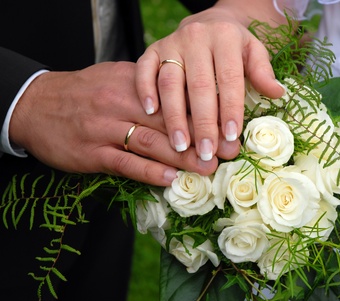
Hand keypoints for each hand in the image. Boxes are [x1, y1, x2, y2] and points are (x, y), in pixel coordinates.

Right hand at [9, 62, 235, 185]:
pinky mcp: (91, 152)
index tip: (228, 125)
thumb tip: (189, 102)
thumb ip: (150, 89)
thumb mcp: (117, 78)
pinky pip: (125, 163)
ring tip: (208, 168)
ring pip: (150, 142)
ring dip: (181, 157)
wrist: (36, 104)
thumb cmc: (86, 92)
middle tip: (229, 151)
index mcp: (133, 82)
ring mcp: (105, 128)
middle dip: (201, 137)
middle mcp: (120, 102)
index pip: (174, 96)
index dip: (204, 112)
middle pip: (168, 120)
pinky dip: (149, 173)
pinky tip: (170, 180)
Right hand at [135, 0, 286, 160]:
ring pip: (170, 82)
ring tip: (179, 144)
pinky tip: (150, 112)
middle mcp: (196, 38)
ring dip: (174, 115)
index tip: (231, 137)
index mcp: (225, 37)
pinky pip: (144, 69)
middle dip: (203, 122)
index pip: (229, 79)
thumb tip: (276, 93)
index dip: (230, 109)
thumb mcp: (254, 51)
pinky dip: (145, 90)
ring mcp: (172, 43)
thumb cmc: (233, 46)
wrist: (208, 23)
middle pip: (199, 85)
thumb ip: (262, 71)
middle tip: (205, 152)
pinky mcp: (153, 49)